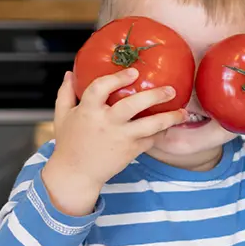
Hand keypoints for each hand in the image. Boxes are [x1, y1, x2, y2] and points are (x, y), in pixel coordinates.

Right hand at [43, 69, 186, 214]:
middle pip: (133, 105)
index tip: (134, 72)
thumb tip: (69, 73)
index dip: (117, 78)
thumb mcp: (62, 116)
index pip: (100, 88)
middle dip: (154, 95)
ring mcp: (121, 138)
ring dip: (169, 118)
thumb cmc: (69, 143)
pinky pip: (151, 140)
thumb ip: (66, 93)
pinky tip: (169, 126)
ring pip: (150, 126)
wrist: (76, 173)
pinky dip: (161, 133)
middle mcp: (106, 123)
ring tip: (182, 112)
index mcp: (88, 111)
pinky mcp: (131, 151)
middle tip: (170, 90)